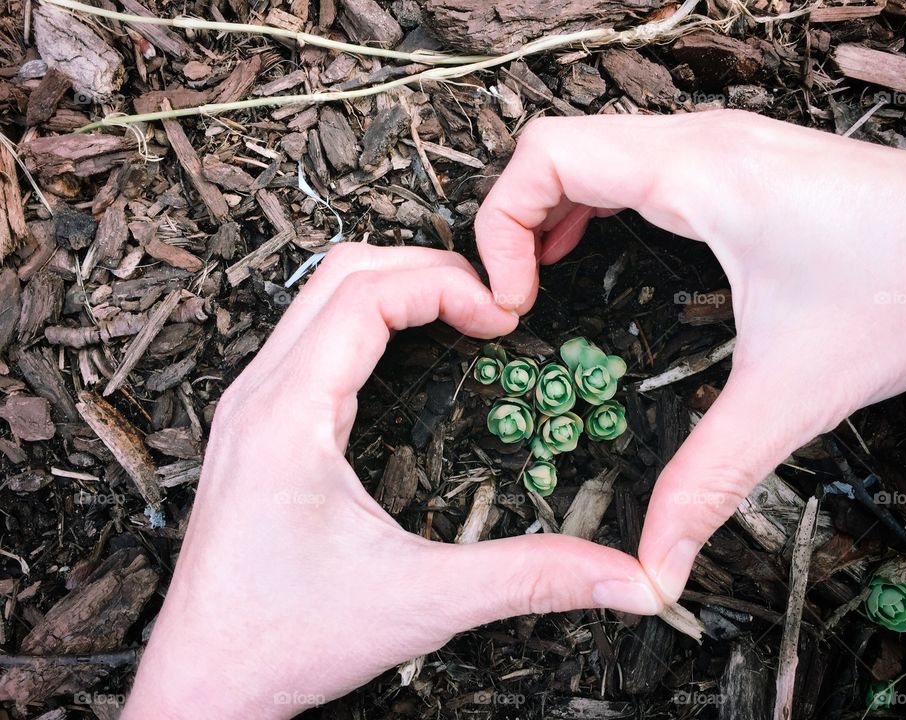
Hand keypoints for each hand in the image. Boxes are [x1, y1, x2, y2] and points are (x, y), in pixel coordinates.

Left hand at [122, 244, 663, 718]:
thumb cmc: (286, 640)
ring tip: (460, 313)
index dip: (445, 285)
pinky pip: (311, 336)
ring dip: (395, 286)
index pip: (366, 295)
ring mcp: (252, 407)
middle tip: (490, 302)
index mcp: (288, 417)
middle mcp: (260, 397)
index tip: (502, 316)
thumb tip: (628, 578)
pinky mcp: (257, 426)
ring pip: (320, 297)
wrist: (207, 683)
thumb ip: (532, 578)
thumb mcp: (423, 602)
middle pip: (341, 273)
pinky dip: (369, 319)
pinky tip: (411, 352)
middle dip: (425, 268)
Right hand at [475, 110, 905, 601]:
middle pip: (555, 146)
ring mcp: (719, 145)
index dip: (499, 225)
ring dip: (547, 208)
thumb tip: (654, 563)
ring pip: (590, 147)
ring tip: (536, 278)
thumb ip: (706, 483)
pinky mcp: (736, 162)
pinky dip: (588, 201)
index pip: (547, 156)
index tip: (511, 302)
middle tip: (514, 299)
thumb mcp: (789, 394)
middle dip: (511, 220)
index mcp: (697, 175)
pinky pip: (628, 161)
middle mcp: (700, 144)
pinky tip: (591, 250)